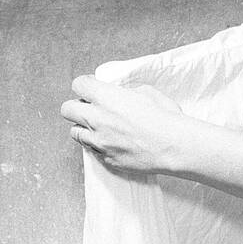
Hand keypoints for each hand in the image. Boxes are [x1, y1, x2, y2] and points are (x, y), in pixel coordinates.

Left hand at [61, 76, 186, 173]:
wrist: (175, 147)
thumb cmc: (166, 119)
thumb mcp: (147, 92)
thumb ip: (125, 93)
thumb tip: (119, 96)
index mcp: (105, 97)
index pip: (78, 84)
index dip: (85, 85)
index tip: (91, 88)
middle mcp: (96, 119)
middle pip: (67, 109)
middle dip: (77, 106)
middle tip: (90, 108)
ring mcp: (99, 141)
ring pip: (75, 132)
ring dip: (84, 127)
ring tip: (100, 127)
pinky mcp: (106, 158)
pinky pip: (92, 150)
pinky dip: (98, 144)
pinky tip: (114, 141)